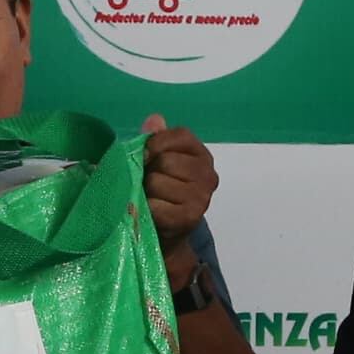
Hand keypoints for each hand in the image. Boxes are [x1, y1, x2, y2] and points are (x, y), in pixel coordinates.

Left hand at [140, 115, 216, 278]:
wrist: (165, 233)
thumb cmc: (159, 192)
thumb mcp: (156, 162)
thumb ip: (155, 140)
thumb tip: (154, 119)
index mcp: (201, 154)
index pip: (178, 136)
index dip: (155, 144)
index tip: (146, 156)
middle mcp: (208, 174)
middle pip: (165, 161)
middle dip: (149, 172)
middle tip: (148, 184)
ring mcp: (202, 197)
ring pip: (158, 182)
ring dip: (146, 192)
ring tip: (150, 199)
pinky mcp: (190, 217)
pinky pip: (157, 206)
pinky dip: (148, 209)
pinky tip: (152, 213)